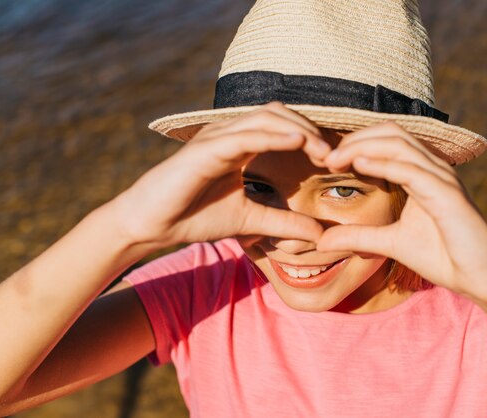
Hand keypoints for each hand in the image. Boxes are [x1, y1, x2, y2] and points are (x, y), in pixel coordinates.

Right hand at [111, 102, 329, 248]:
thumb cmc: (194, 216)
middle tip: (334, 155)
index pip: (282, 127)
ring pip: (265, 118)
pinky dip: (273, 136)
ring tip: (323, 151)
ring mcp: (217, 137)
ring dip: (298, 131)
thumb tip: (319, 235)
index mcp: (240, 145)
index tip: (335, 161)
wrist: (151, 225)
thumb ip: (284, 222)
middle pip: (278, 114)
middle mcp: (230, 134)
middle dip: (310, 130)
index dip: (310, 138)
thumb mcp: (250, 220)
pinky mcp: (205, 149)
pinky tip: (296, 143)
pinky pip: (245, 135)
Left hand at [318, 121, 486, 303]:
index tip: (327, 161)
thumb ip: (358, 236)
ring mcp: (442, 177)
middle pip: (390, 133)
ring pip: (399, 144)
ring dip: (363, 147)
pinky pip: (412, 170)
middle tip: (325, 156)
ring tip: (334, 159)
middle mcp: (433, 168)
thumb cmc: (443, 256)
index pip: (386, 141)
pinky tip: (359, 164)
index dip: (355, 144)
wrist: (481, 277)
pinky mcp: (447, 194)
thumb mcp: (391, 243)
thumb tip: (322, 240)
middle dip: (354, 139)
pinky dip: (384, 163)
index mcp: (421, 173)